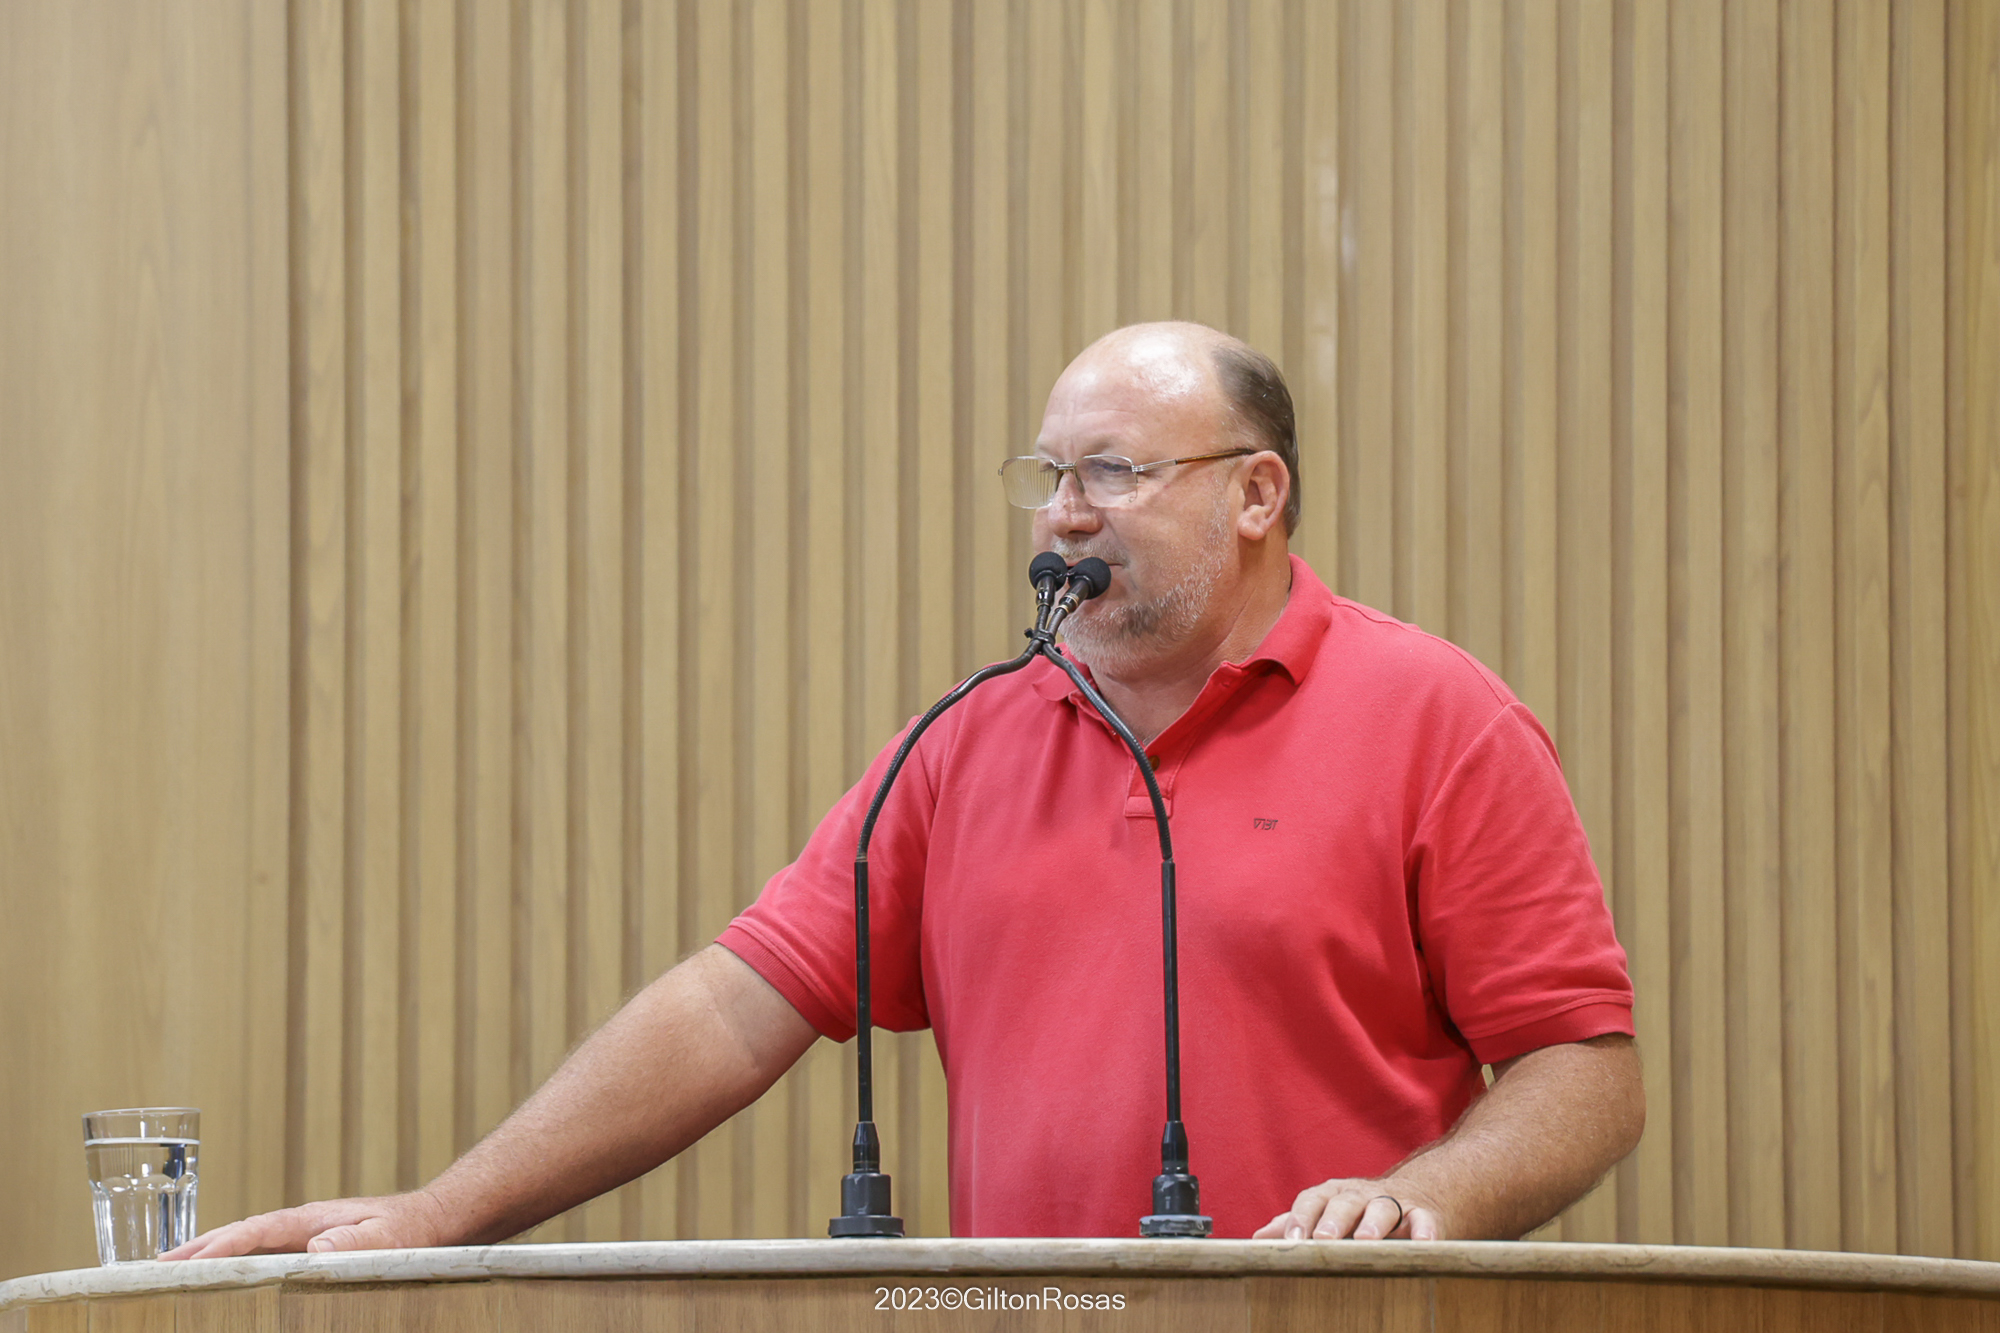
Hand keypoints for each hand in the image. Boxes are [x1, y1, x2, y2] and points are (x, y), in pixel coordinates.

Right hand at [160, 1190, 450, 1259]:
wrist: (433, 1218)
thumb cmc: (412, 1231)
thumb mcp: (390, 1238)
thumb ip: (356, 1242)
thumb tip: (315, 1247)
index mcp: (312, 1219)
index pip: (254, 1232)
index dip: (219, 1248)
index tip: (185, 1265)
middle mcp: (301, 1222)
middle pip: (239, 1232)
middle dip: (196, 1248)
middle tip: (153, 1268)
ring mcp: (303, 1231)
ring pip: (245, 1241)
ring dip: (208, 1253)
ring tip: (169, 1270)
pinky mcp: (309, 1243)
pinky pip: (261, 1252)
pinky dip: (233, 1259)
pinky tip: (219, 1274)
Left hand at [1252, 1175, 1445, 1240]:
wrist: (1415, 1195)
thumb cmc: (1360, 1211)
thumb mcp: (1326, 1212)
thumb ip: (1296, 1223)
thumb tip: (1258, 1239)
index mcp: (1333, 1195)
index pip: (1312, 1200)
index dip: (1300, 1218)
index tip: (1291, 1239)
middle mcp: (1361, 1195)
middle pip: (1344, 1202)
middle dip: (1333, 1219)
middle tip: (1323, 1238)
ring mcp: (1393, 1202)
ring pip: (1383, 1207)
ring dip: (1373, 1223)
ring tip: (1366, 1239)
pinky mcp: (1424, 1215)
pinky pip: (1424, 1220)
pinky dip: (1425, 1229)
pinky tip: (1423, 1242)